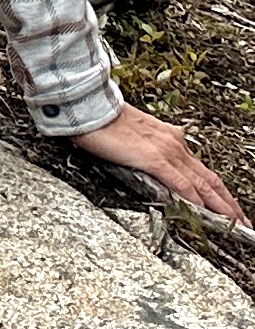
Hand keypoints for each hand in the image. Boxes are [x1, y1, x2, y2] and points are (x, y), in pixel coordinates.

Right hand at [72, 102, 247, 224]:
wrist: (88, 106)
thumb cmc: (103, 119)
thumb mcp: (133, 132)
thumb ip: (149, 145)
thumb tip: (153, 159)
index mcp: (170, 138)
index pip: (202, 169)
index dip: (218, 190)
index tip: (228, 204)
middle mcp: (174, 144)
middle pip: (210, 180)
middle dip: (229, 203)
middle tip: (243, 221)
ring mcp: (166, 152)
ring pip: (203, 184)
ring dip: (222, 206)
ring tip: (234, 223)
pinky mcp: (154, 159)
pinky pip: (182, 185)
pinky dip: (196, 200)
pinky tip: (205, 212)